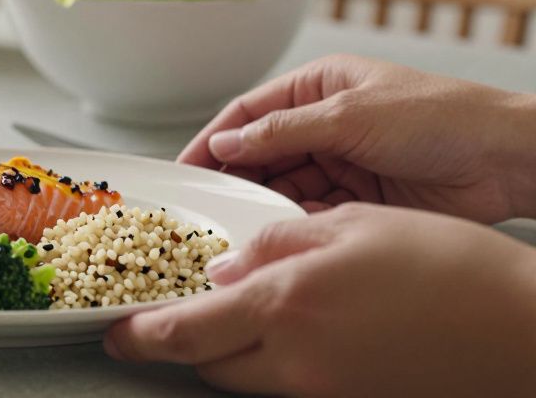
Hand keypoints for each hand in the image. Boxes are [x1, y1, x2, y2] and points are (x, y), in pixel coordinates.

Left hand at [104, 203, 535, 395]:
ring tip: (238, 316)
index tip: (114, 332)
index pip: (185, 331)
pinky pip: (289, 389)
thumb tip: (225, 268)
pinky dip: (273, 364)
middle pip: (209, 364)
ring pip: (245, 380)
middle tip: (172, 316)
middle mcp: (297, 361)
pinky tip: (295, 333)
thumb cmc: (453, 270)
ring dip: (228, 353)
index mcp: (287, 305)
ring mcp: (326, 392)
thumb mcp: (353, 227)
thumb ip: (276, 247)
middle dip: (183, 342)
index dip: (140, 335)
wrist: (528, 335)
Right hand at [179, 54, 535, 222]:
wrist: (506, 161)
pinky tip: (278, 235)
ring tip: (237, 225)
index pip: (249, 112)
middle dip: (234, 178)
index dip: (212, 139)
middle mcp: (326, 123)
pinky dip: (293, 223)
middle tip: (204, 206)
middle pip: (261, 153)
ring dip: (262, 204)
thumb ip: (281, 132)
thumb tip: (227, 142)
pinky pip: (312, 212)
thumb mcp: (349, 116)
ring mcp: (343, 163)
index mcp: (319, 86)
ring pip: (284, 186)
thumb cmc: (443, 116)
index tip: (184, 168)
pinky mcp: (361, 199)